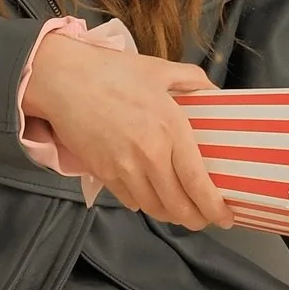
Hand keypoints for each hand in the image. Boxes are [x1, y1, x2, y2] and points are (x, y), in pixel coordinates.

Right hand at [24, 32, 231, 229]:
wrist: (63, 81)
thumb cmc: (111, 72)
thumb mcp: (159, 69)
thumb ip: (193, 80)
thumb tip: (216, 93)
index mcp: (171, 130)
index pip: (198, 182)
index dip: (214, 207)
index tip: (225, 217)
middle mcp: (150, 156)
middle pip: (178, 205)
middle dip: (196, 219)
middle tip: (206, 220)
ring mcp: (124, 169)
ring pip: (154, 208)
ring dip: (171, 216)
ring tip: (182, 213)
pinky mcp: (104, 174)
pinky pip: (131, 200)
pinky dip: (145, 205)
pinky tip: (153, 199)